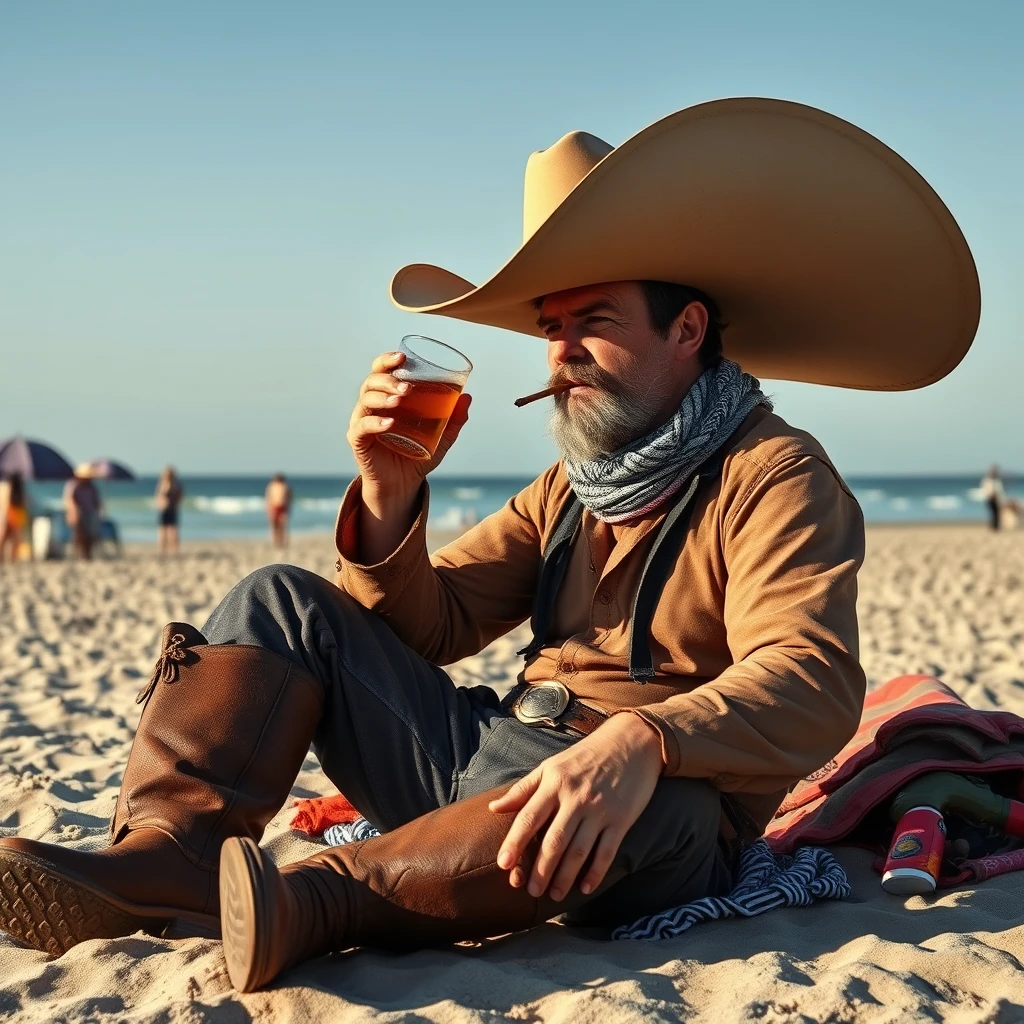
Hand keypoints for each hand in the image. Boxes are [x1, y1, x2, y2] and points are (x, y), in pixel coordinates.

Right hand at [347, 350, 470, 505]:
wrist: (404, 484)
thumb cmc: (418, 455)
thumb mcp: (441, 437)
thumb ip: (454, 419)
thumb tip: (467, 397)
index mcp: (388, 397)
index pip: (381, 371)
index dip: (387, 360)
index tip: (402, 357)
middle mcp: (372, 405)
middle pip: (372, 381)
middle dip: (388, 379)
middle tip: (407, 388)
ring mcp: (362, 421)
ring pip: (365, 400)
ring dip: (382, 397)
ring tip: (399, 401)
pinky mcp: (358, 440)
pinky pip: (361, 426)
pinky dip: (374, 423)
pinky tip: (389, 424)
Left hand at [488, 713, 663, 901]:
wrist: (632, 741)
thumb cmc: (586, 756)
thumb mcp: (551, 765)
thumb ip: (523, 789)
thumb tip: (493, 808)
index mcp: (554, 783)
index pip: (529, 817)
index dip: (515, 843)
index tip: (503, 865)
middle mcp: (575, 797)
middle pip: (553, 840)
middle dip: (540, 869)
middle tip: (530, 891)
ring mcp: (600, 809)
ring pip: (578, 851)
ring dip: (564, 877)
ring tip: (553, 894)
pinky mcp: (622, 819)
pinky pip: (606, 852)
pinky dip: (596, 873)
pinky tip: (585, 888)